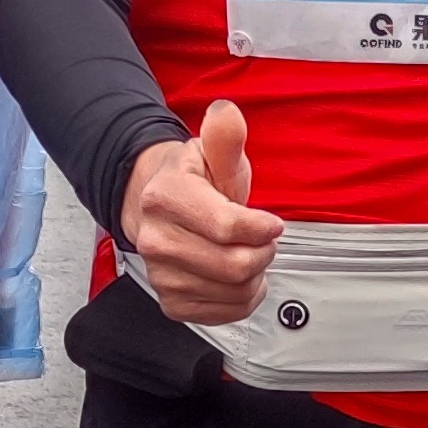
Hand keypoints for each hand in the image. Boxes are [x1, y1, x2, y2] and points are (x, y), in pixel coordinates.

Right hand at [123, 99, 280, 324]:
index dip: (261, 228)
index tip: (271, 223)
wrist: (159, 209)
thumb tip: (227, 114)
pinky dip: (243, 298)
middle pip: (234, 265)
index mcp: (165, 197)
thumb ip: (224, 137)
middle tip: (260, 238)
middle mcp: (156, 240)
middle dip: (262, 252)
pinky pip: (226, 313)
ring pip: (234, 292)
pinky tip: (236, 277)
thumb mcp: (213, 154)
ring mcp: (161, 275)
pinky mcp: (172, 303)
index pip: (227, 227)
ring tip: (246, 253)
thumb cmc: (195, 182)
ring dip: (255, 275)